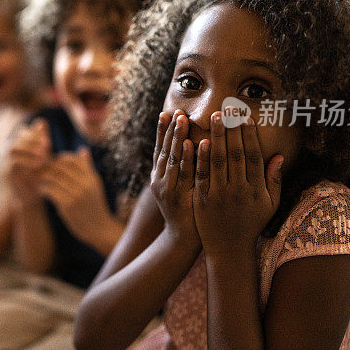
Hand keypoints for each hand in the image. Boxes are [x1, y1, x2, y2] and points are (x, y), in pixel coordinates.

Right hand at [8, 119, 51, 205]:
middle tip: (46, 147)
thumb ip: (41, 139)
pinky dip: (26, 162)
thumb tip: (42, 122)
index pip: (22, 132)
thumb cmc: (37, 173)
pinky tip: (37, 166)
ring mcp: (5, 161)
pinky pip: (13, 163)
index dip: (34, 135)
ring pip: (13, 148)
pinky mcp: (5, 172)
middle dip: (33, 141)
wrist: (30, 195)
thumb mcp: (42, 154)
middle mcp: (8, 151)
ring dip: (29, 150)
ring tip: (43, 156)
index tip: (47, 142)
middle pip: (17, 138)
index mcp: (17, 144)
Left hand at [39, 147, 112, 245]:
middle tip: (39, 169)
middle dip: (48, 167)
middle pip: (60, 167)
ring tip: (39, 179)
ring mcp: (76, 194)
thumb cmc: (94, 205)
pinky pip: (50, 191)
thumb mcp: (94, 185)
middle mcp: (85, 184)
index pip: (71, 159)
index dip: (58, 159)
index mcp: (91, 177)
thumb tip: (82, 150)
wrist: (99, 229)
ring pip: (53, 178)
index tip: (52, 163)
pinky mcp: (67, 205)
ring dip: (43, 177)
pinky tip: (41, 190)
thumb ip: (87, 167)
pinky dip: (43, 189)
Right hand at [150, 110, 198, 245]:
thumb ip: (180, 168)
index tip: (165, 112)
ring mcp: (168, 188)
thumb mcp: (177, 187)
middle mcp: (160, 179)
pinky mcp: (179, 196)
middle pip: (164, 149)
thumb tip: (185, 145)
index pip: (159, 148)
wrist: (182, 238)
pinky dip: (187, 157)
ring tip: (182, 119)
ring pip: (172, 158)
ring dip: (177, 137)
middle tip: (176, 111)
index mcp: (159, 176)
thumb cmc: (185, 210)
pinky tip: (191, 143)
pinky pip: (184, 173)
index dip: (162, 131)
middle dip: (170, 129)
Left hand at [193, 113, 283, 256]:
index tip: (246, 117)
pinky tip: (198, 140)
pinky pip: (201, 175)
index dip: (250, 136)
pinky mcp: (202, 199)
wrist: (229, 249)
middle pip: (235, 154)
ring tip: (214, 116)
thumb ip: (274, 181)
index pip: (253, 157)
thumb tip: (279, 156)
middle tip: (228, 108)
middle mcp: (239, 190)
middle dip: (232, 129)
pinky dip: (200, 157)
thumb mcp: (270, 205)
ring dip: (216, 137)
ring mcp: (219, 195)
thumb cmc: (251, 224)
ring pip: (218, 161)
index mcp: (256, 189)